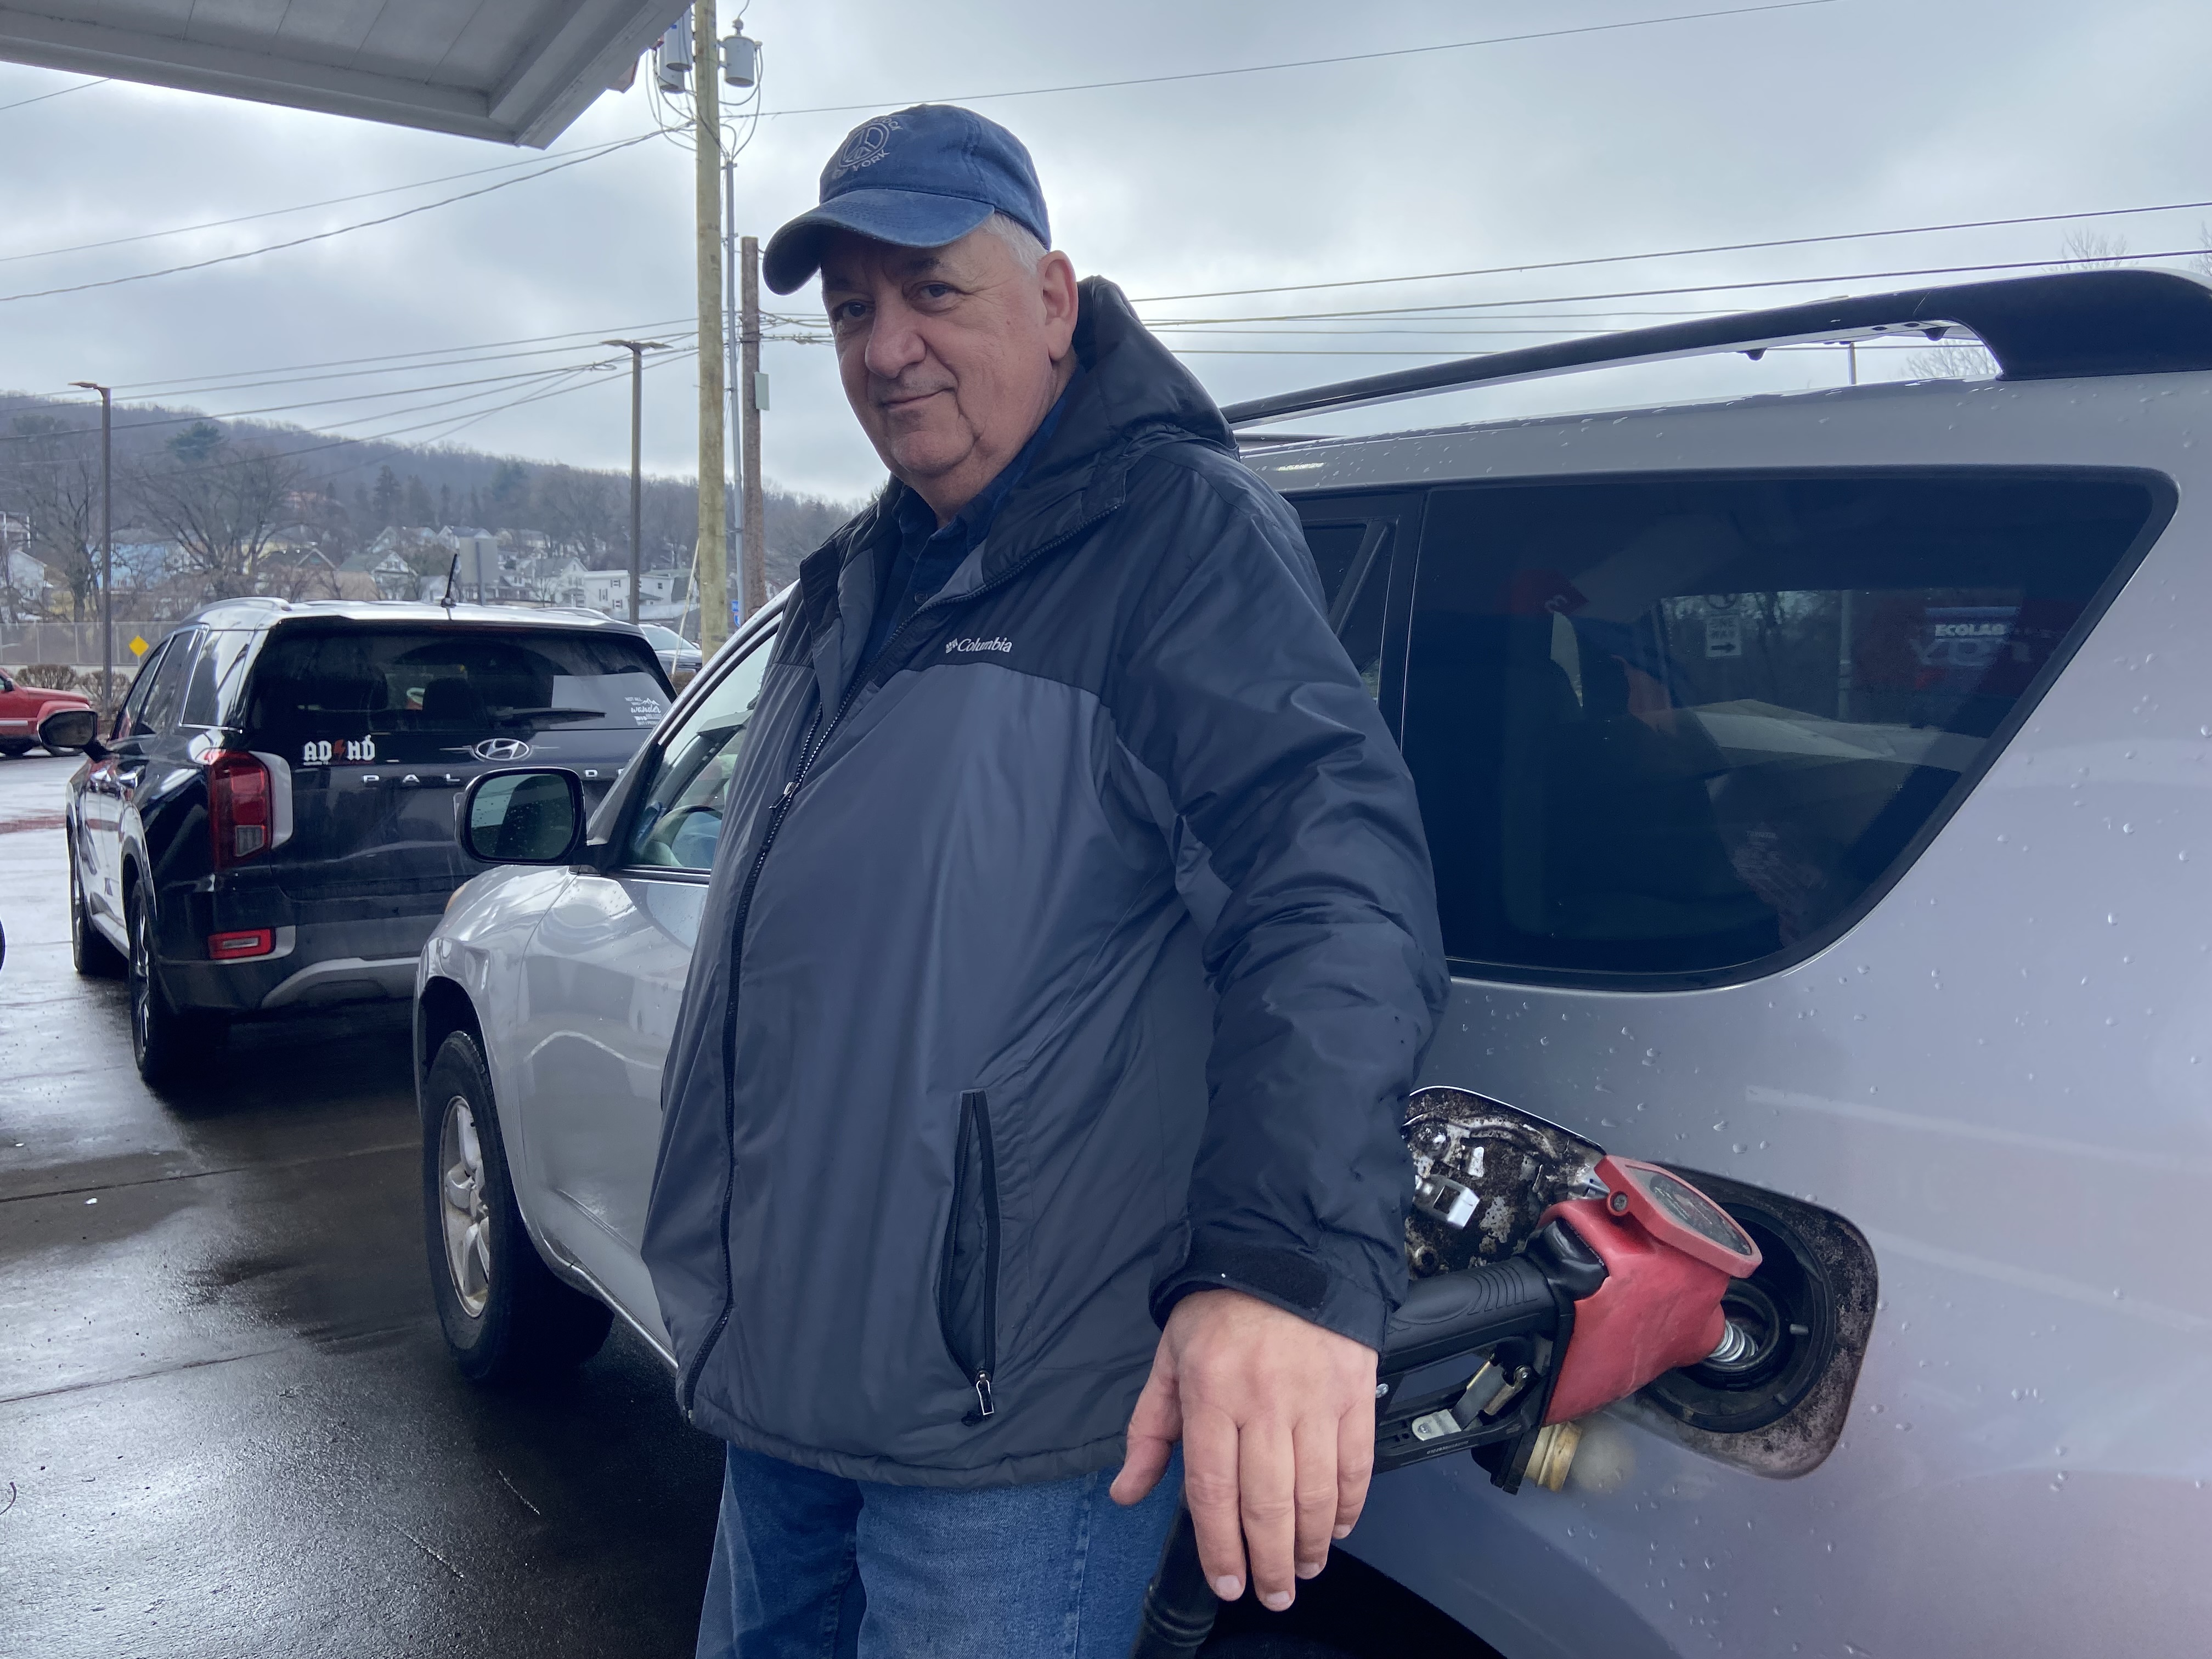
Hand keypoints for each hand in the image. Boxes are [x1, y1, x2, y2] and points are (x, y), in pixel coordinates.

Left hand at [1110, 1287, 1377, 1610]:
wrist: (1285, 1250)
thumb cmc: (1221, 1308)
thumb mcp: (1170, 1360)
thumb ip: (1149, 1431)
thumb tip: (1126, 1492)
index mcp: (1211, 1394)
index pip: (1213, 1490)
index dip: (1221, 1546)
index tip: (1228, 1581)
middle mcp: (1264, 1401)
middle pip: (1267, 1504)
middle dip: (1271, 1562)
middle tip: (1273, 1593)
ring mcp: (1314, 1398)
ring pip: (1314, 1492)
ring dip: (1311, 1543)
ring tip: (1304, 1568)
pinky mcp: (1354, 1392)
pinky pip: (1355, 1463)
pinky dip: (1348, 1504)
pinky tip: (1337, 1526)